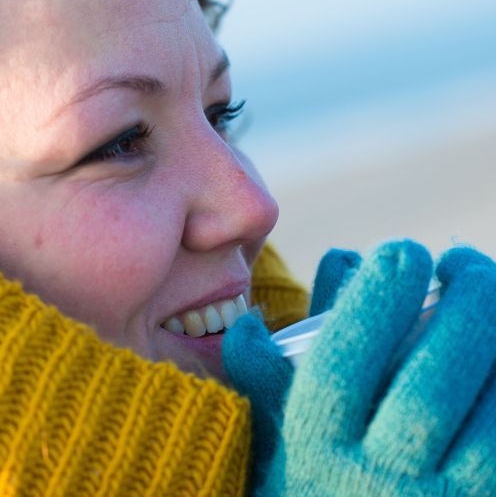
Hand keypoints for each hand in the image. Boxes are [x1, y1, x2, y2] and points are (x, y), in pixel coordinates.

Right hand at [232, 242, 495, 495]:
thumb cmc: (304, 484)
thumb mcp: (271, 436)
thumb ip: (263, 374)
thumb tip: (250, 320)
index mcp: (313, 448)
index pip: (342, 362)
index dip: (375, 297)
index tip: (400, 249)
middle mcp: (374, 482)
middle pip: (428, 387)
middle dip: (458, 309)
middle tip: (462, 261)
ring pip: (488, 418)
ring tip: (489, 293)